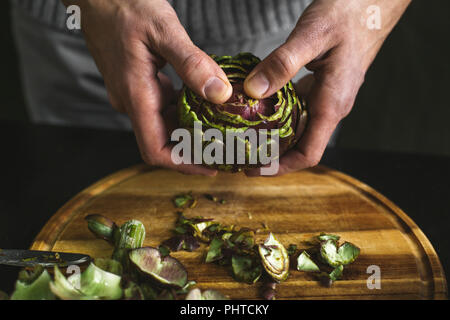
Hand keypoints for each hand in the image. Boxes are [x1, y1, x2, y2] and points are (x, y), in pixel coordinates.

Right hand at [64, 0, 232, 175]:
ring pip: (164, 123)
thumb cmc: (124, 5)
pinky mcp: (137, 85)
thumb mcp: (163, 30)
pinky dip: (184, 108)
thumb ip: (191, 63)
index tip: (210, 168)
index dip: (182, 164)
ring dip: (192, 127)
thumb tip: (219, 94)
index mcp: (135, 95)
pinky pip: (162, 106)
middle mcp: (132, 101)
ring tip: (223, 125)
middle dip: (194, 147)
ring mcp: (133, 94)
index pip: (154, 149)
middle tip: (227, 145)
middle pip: (163, 140)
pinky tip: (205, 100)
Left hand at [244, 0, 410, 175]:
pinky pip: (299, 110)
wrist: (372, 3)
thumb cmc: (348, 16)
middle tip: (239, 153)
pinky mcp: (322, 87)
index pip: (309, 154)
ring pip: (298, 129)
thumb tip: (254, 91)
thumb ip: (283, 64)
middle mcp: (331, 107)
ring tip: (243, 136)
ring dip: (273, 137)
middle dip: (271, 156)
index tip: (253, 170)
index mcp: (332, 104)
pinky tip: (259, 107)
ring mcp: (327, 98)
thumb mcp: (312, 36)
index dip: (280, 167)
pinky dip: (278, 115)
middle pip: (300, 146)